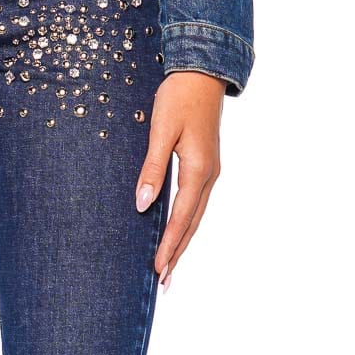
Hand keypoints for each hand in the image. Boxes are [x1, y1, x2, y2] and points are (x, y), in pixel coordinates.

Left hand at [134, 72, 224, 289]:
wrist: (202, 71)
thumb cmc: (179, 97)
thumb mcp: (161, 132)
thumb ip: (152, 169)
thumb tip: (143, 205)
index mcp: (199, 171)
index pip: (181, 218)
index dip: (168, 246)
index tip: (158, 270)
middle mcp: (209, 176)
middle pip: (191, 224)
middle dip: (177, 254)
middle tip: (164, 282)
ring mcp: (210, 172)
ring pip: (195, 217)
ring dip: (182, 242)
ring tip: (170, 267)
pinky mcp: (205, 166)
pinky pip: (195, 204)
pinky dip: (185, 224)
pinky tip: (177, 234)